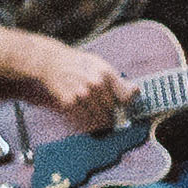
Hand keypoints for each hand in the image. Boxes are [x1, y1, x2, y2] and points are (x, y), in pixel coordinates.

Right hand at [0, 27, 137, 125]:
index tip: (125, 106)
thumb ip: (117, 79)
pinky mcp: (69, 104)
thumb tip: (135, 91)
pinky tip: (88, 119)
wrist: (51, 63)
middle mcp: (95, 84)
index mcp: (105, 73)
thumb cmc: (77, 64)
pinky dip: (89, 124)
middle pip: (114, 110)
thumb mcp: (99, 64)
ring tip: (100, 120)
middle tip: (110, 114)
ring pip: (101, 120)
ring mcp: (82, 95)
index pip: (126, 96)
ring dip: (102, 122)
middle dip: (113, 114)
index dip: (127, 103)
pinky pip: (85, 122)